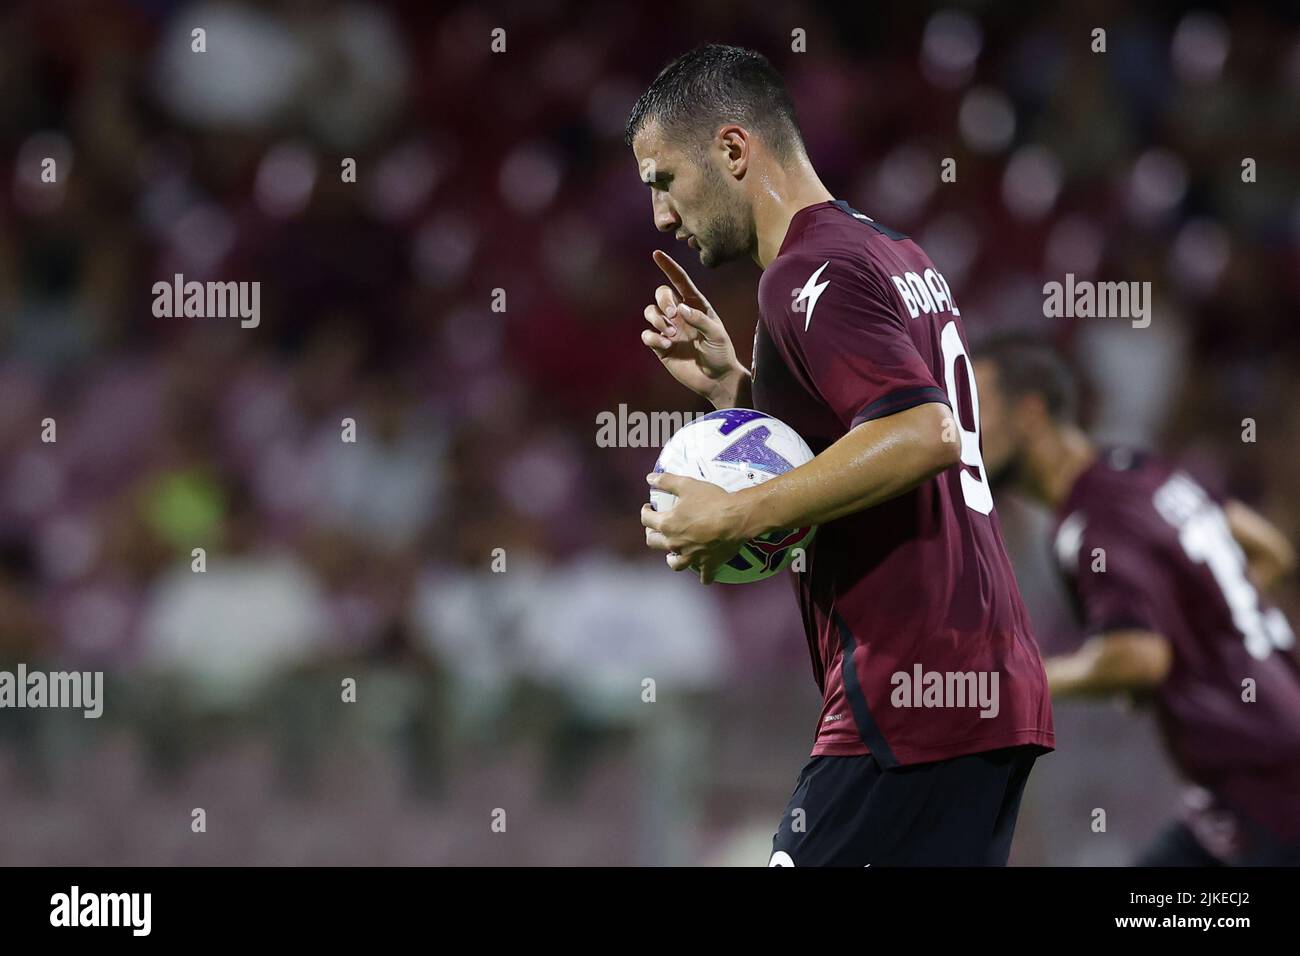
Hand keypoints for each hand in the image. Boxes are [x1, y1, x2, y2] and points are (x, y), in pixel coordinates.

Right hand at [641, 250, 749, 408]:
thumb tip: (680, 308)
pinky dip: (653, 338)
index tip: (657, 254)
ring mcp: (669, 330)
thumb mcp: (717, 334)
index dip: (668, 267)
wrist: (716, 379)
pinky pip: (647, 334)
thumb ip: (700, 319)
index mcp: (696, 305)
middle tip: (673, 317)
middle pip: (661, 293)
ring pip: (650, 312)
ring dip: (657, 320)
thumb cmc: (721, 353)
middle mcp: (680, 314)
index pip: (680, 281)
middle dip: (663, 301)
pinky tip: (666, 346)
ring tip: (671, 335)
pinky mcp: (660, 346)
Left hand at [641, 472, 753, 583]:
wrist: (737, 518)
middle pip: (654, 543)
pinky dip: (704, 576)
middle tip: (657, 528)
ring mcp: (691, 557)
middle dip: (652, 534)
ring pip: (675, 563)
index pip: (646, 520)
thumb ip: (666, 481)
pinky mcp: (709, 565)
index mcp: (667, 524)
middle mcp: (675, 544)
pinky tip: (704, 575)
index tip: (649, 508)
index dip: (646, 512)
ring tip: (672, 554)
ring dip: (671, 558)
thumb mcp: (687, 484)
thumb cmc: (712, 500)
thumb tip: (649, 478)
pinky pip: (705, 576)